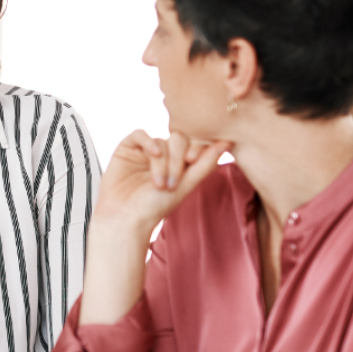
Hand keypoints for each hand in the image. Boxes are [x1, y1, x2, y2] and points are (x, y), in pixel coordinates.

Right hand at [94, 131, 230, 235]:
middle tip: (171, 183)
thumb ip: (205, 165)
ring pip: (160, 140)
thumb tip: (227, 143)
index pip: (194, 143)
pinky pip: (140, 134)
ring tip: (158, 184)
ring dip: (162, 162)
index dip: (196, 148)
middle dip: (177, 160)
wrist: (125, 218)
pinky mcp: (127, 147)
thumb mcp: (184, 187)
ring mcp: (145, 150)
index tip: (192, 161)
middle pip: (178, 139)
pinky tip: (153, 154)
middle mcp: (164, 154)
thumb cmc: (154, 207)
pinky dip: (148, 142)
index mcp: (180, 162)